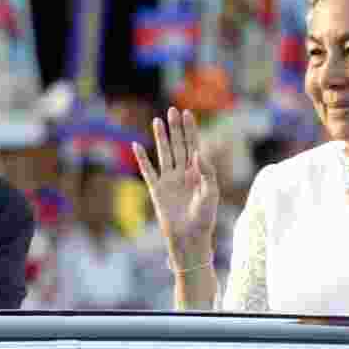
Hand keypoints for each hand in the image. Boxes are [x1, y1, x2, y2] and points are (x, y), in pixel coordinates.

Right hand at [132, 106, 218, 267]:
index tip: (187, 113)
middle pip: (178, 145)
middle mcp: (183, 173)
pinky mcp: (157, 190)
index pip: (194, 145)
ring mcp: (169, 181)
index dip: (190, 129)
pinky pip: (147, 171)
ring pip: (164, 153)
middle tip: (172, 110)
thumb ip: (207, 171)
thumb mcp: (211, 193)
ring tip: (157, 120)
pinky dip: (142, 158)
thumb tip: (197, 152)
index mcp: (198, 172)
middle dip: (175, 128)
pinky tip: (136, 145)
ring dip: (160, 138)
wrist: (190, 238)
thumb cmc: (205, 218)